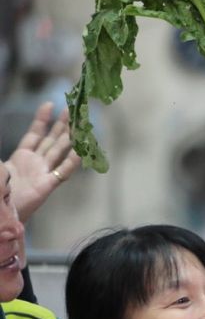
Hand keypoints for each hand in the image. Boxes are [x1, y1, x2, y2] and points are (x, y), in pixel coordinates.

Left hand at [5, 102, 81, 222]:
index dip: (41, 120)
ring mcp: (42, 173)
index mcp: (21, 157)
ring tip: (81, 123)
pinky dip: (72, 161)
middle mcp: (35, 163)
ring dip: (71, 137)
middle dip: (62, 124)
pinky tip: (82, 151)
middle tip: (74, 109)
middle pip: (52, 140)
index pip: (34, 134)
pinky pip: (62, 171)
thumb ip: (1, 162)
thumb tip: (2, 154)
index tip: (50, 105)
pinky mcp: (48, 185)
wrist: (2, 213)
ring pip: (59, 151)